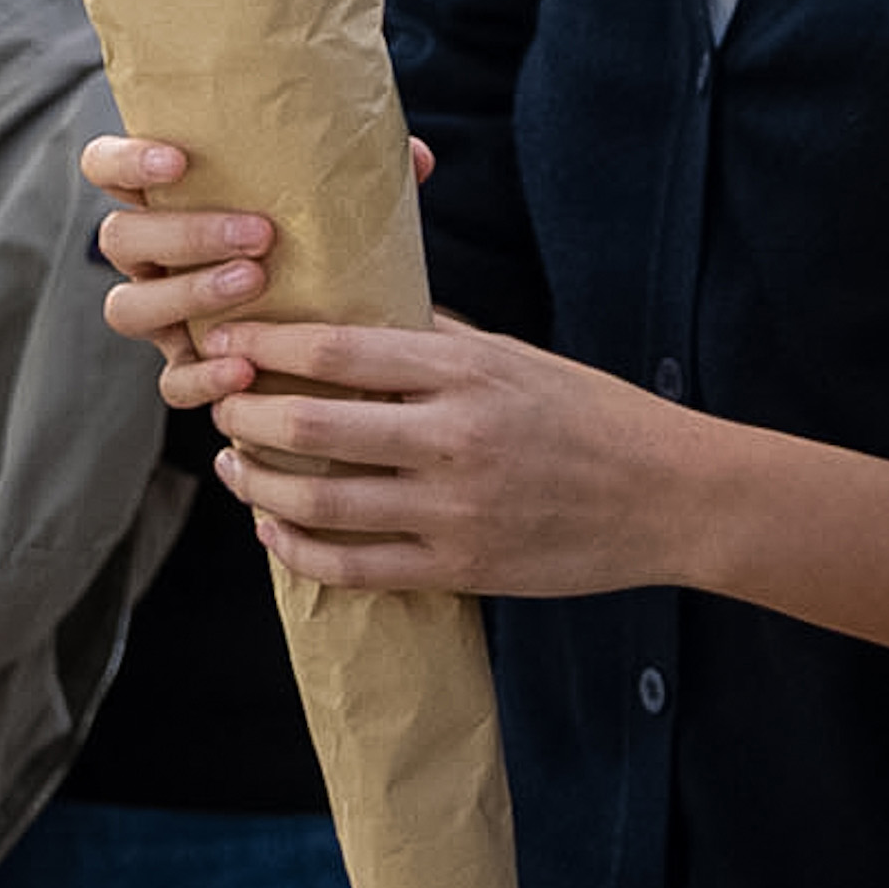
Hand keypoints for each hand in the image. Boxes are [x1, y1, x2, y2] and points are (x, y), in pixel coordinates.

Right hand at [90, 133, 435, 408]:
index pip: (107, 167)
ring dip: (187, 294)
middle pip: (120, 239)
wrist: (342, 340)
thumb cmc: (322, 247)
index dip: (126, 161)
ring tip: (254, 285)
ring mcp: (162, 315)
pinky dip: (202, 376)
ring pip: (128, 308)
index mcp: (171, 201)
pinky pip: (172, 380)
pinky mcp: (187, 369)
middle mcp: (152, 258)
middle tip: (258, 235)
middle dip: (183, 233)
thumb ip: (364, 179)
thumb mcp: (337, 206)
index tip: (177, 159)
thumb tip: (419, 156)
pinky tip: (244, 369)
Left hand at [199, 316, 705, 597]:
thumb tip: (360, 319)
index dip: (265, 345)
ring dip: (259, 485)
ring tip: (236, 466)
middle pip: (310, 424)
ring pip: (319, 503)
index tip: (225, 342)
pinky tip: (275, 533)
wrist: (669, 495)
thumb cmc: (592, 415)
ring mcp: (455, 508)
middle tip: (219, 402)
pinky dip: (298, 551)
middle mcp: (454, 437)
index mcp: (466, 371)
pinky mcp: (462, 566)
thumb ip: (437, 343)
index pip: (336, 350)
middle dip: (244, 413)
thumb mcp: (517, 358)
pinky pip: (354, 568)